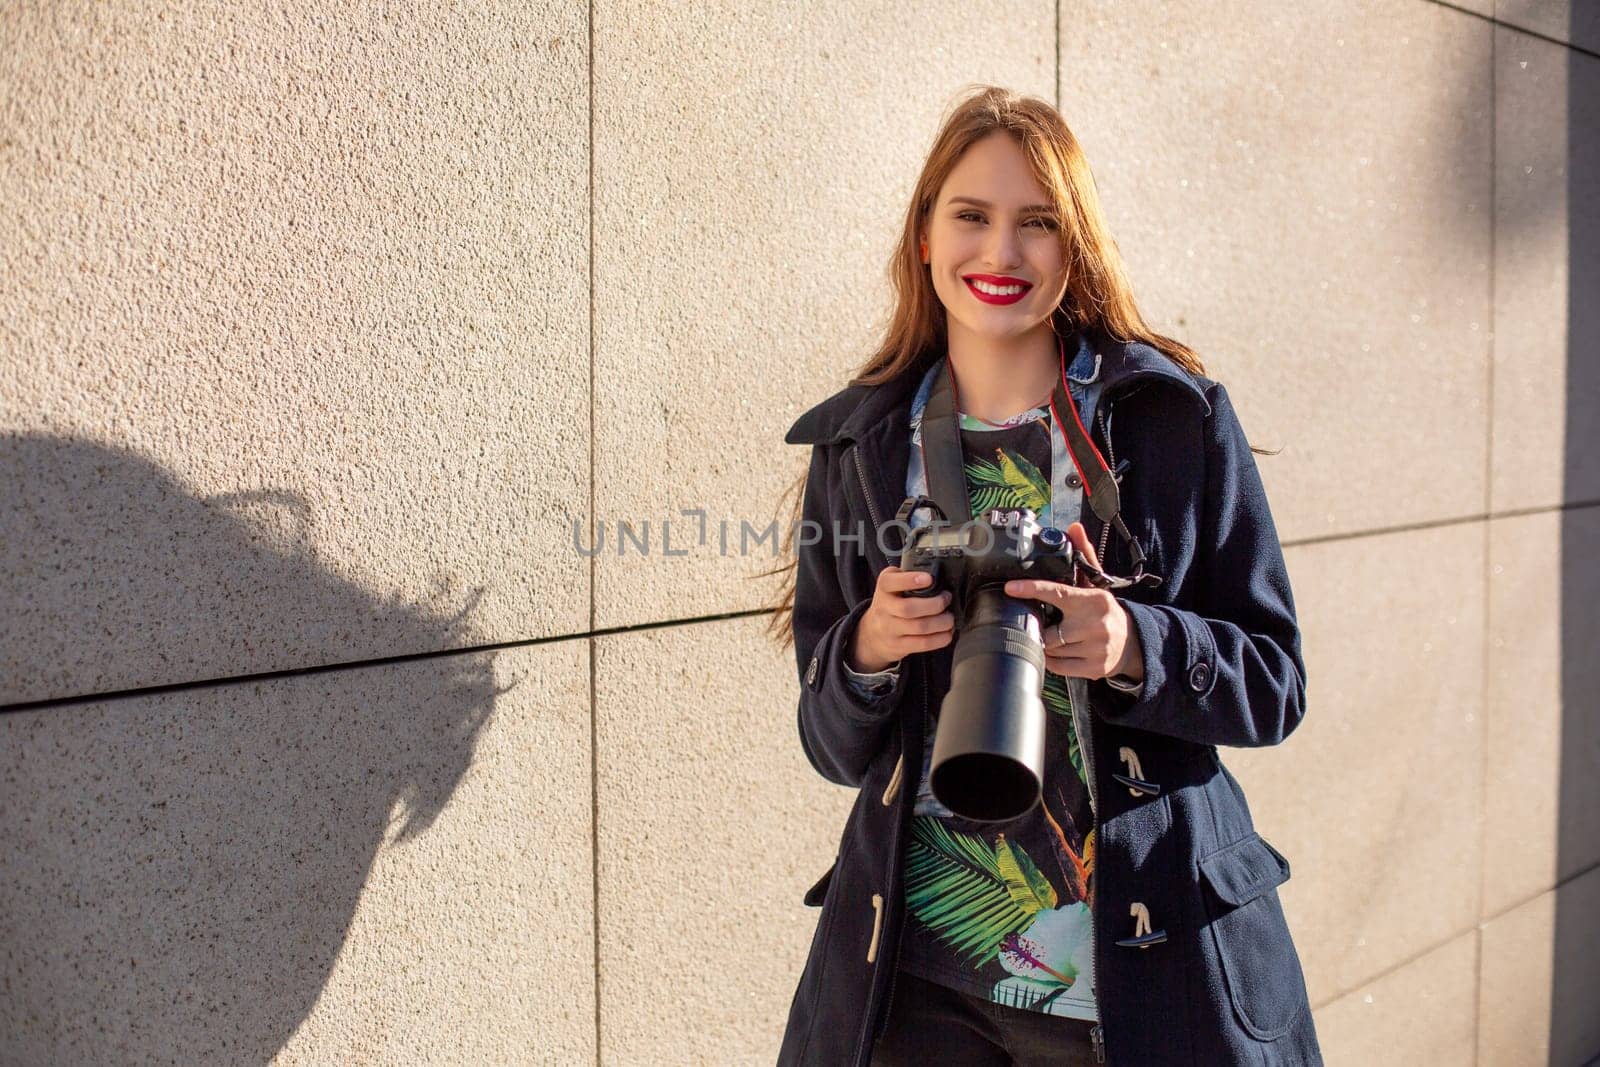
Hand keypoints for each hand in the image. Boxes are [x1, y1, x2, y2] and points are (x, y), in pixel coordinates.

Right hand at [849, 565, 955, 672]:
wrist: (872, 634)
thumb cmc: (891, 605)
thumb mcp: (892, 588)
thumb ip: (908, 579)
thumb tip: (940, 577)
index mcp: (884, 589)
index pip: (890, 582)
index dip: (909, 580)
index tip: (929, 578)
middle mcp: (883, 608)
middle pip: (909, 608)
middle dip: (935, 604)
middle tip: (946, 599)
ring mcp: (889, 629)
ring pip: (920, 627)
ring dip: (942, 622)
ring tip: (949, 618)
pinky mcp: (898, 645)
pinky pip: (923, 643)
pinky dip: (940, 638)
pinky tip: (947, 632)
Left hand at [1003, 522, 1143, 681]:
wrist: (1133, 642)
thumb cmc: (1106, 611)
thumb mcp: (1096, 583)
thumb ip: (1084, 556)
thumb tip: (1074, 528)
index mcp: (1092, 600)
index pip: (1057, 593)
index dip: (1031, 590)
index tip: (1011, 588)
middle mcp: (1094, 624)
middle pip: (1048, 631)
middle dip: (1041, 629)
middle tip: (1044, 624)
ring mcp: (1095, 649)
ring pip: (1051, 651)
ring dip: (1047, 645)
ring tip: (1056, 636)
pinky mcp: (1093, 668)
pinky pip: (1058, 667)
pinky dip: (1053, 661)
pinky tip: (1061, 651)